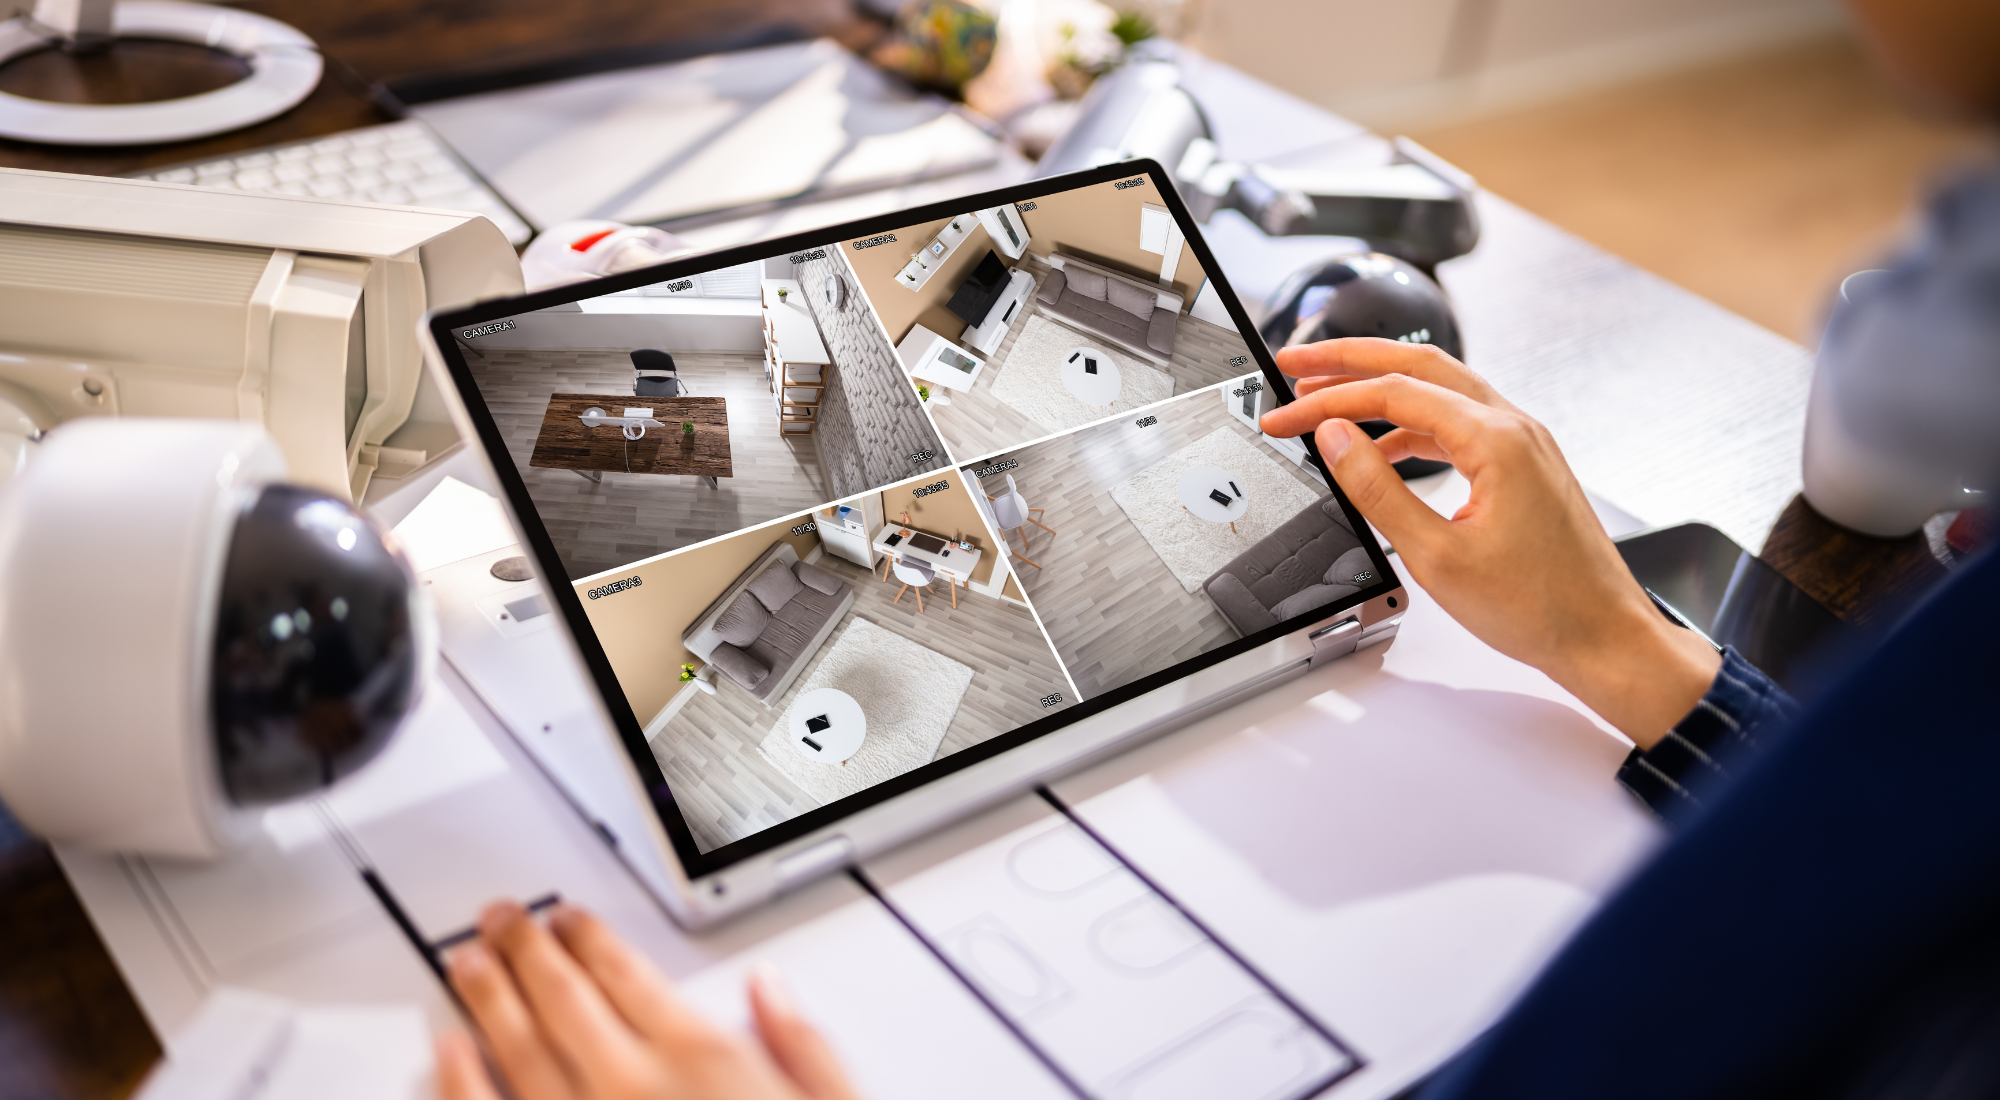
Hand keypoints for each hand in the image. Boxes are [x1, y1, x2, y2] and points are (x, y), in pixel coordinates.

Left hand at [436, 901, 860, 1099]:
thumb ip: (801, 1046)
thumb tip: (769, 991)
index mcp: (703, 1060)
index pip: (626, 973)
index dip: (589, 936)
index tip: (568, 918)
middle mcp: (632, 1087)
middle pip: (561, 996)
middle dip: (525, 948)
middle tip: (501, 920)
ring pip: (516, 1047)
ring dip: (486, 995)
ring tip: (465, 960)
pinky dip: (461, 1079)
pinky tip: (449, 1050)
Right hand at [1259, 338, 1718, 747]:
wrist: (1603, 637)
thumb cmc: (1540, 608)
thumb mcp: (1436, 555)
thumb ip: (1377, 490)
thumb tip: (1336, 440)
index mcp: (1496, 440)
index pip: (1394, 393)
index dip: (1329, 399)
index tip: (1285, 416)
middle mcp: (1515, 427)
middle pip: (1419, 365)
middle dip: (1352, 360)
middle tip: (1298, 364)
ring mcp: (1524, 443)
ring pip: (1441, 390)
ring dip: (1382, 390)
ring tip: (1330, 402)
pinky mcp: (1525, 465)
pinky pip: (1460, 424)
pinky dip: (1413, 425)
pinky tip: (1383, 450)